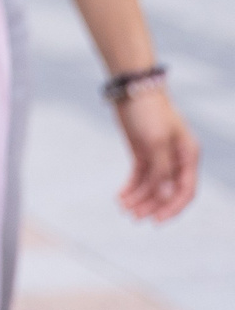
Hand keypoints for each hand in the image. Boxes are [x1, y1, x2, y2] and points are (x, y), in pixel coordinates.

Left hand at [116, 88, 201, 220]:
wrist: (132, 89)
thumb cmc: (149, 112)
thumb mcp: (156, 141)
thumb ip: (161, 170)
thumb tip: (165, 197)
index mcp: (188, 156)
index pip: (186, 190)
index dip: (172, 208)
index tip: (157, 220)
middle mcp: (177, 159)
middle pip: (166, 191)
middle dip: (152, 205)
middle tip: (134, 217)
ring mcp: (159, 156)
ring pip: (151, 185)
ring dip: (139, 198)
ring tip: (124, 208)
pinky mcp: (143, 152)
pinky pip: (139, 176)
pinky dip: (131, 187)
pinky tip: (120, 197)